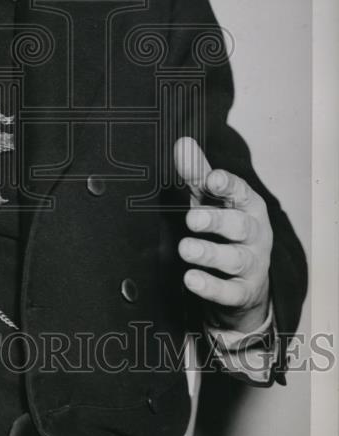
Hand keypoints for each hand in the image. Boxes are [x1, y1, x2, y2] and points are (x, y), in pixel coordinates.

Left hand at [173, 136, 272, 332]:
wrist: (246, 282)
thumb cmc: (226, 228)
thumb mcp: (211, 200)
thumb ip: (197, 174)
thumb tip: (182, 143)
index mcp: (247, 205)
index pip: (240, 192)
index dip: (227, 185)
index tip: (212, 179)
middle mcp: (254, 233)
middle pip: (239, 225)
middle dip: (217, 220)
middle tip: (192, 219)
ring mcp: (251, 264)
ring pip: (234, 258)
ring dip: (209, 253)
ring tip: (186, 249)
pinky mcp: (242, 292)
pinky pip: (229, 291)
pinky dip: (211, 287)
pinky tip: (192, 279)